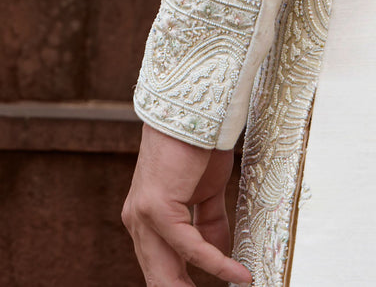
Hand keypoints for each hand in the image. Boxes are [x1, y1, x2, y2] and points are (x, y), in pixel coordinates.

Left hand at [122, 123, 251, 285]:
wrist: (194, 108)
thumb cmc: (198, 142)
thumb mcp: (205, 191)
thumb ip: (208, 224)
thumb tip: (220, 254)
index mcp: (145, 217)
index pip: (161, 263)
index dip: (182, 282)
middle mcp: (137, 220)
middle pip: (159, 274)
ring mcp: (143, 216)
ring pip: (167, 269)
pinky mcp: (158, 208)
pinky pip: (189, 247)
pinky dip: (216, 262)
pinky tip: (237, 273)